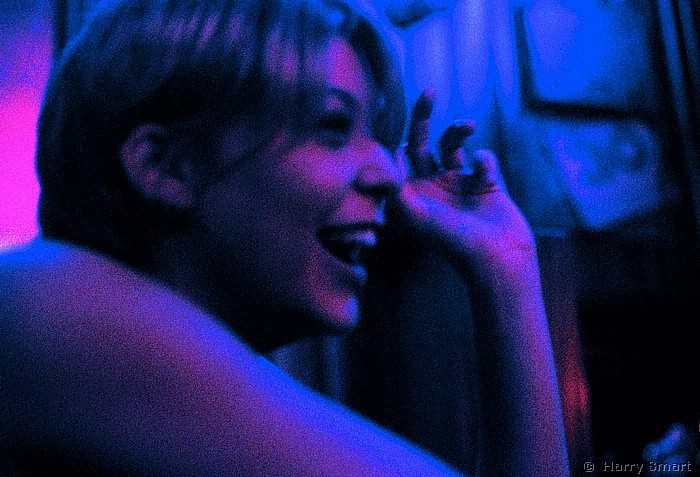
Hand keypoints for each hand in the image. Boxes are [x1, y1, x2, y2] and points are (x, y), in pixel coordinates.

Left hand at [392, 90, 536, 275]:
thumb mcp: (414, 214)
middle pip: (421, 142)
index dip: (396, 134)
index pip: (398, 156)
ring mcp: (458, 184)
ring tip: (467, 126)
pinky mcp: (485, 183)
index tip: (397, 114)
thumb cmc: (452, 240)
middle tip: (428, 91)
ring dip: (457, 131)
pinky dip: (485, 160)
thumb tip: (377, 160)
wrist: (497, 258)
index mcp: (411, 194)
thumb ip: (394, 186)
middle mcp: (431, 186)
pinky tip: (485, 175)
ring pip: (452, 145)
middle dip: (423, 117)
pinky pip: (483, 158)